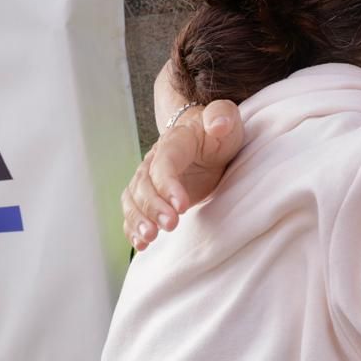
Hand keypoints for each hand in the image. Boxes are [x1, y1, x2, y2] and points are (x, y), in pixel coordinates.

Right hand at [121, 101, 243, 250]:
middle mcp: (155, 160)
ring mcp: (149, 179)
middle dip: (153, 207)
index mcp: (175, 142)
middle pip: (144, 184)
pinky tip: (141, 244)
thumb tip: (218, 124)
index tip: (182, 206)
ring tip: (150, 238)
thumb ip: (223, 116)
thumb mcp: (228, 120)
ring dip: (138, 219)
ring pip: (133, 199)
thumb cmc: (219, 133)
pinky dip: (133, 228)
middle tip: (171, 225)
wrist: (206, 141)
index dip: (168, 184)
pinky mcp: (151, 197)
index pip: (164, 163)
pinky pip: (133, 211)